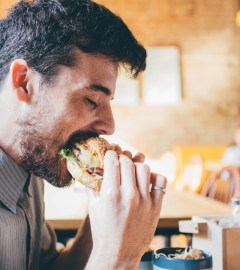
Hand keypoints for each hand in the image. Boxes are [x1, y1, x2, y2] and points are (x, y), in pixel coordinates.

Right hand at [86, 150, 166, 268]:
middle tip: (120, 162)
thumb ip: (92, 186)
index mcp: (110, 194)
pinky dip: (154, 177)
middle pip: (128, 162)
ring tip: (132, 172)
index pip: (113, 161)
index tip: (110, 154)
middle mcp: (128, 194)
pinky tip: (146, 181)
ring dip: (137, 166)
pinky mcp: (156, 206)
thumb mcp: (93, 207)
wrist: (118, 254)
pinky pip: (160, 181)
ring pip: (144, 168)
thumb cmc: (103, 230)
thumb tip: (92, 169)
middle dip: (122, 158)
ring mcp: (144, 200)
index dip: (110, 154)